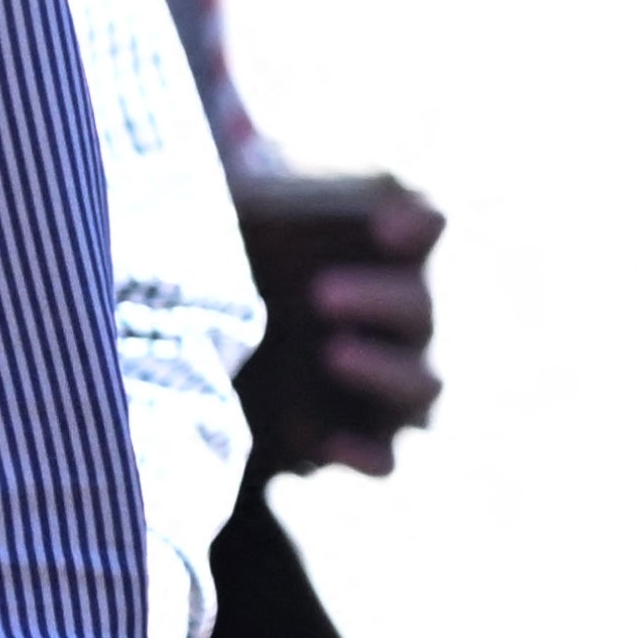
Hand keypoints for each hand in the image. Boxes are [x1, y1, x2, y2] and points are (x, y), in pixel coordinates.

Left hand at [236, 178, 441, 476]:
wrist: (226, 332)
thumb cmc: (243, 247)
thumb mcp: (241, 211)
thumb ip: (247, 196)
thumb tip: (211, 181)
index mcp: (390, 248)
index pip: (426, 223)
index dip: (414, 223)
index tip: (381, 223)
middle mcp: (409, 315)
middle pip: (420, 307)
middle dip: (379, 299)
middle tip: (321, 293)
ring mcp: (397, 379)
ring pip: (424, 384)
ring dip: (384, 372)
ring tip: (333, 355)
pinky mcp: (371, 437)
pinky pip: (389, 456)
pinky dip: (368, 454)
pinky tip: (324, 445)